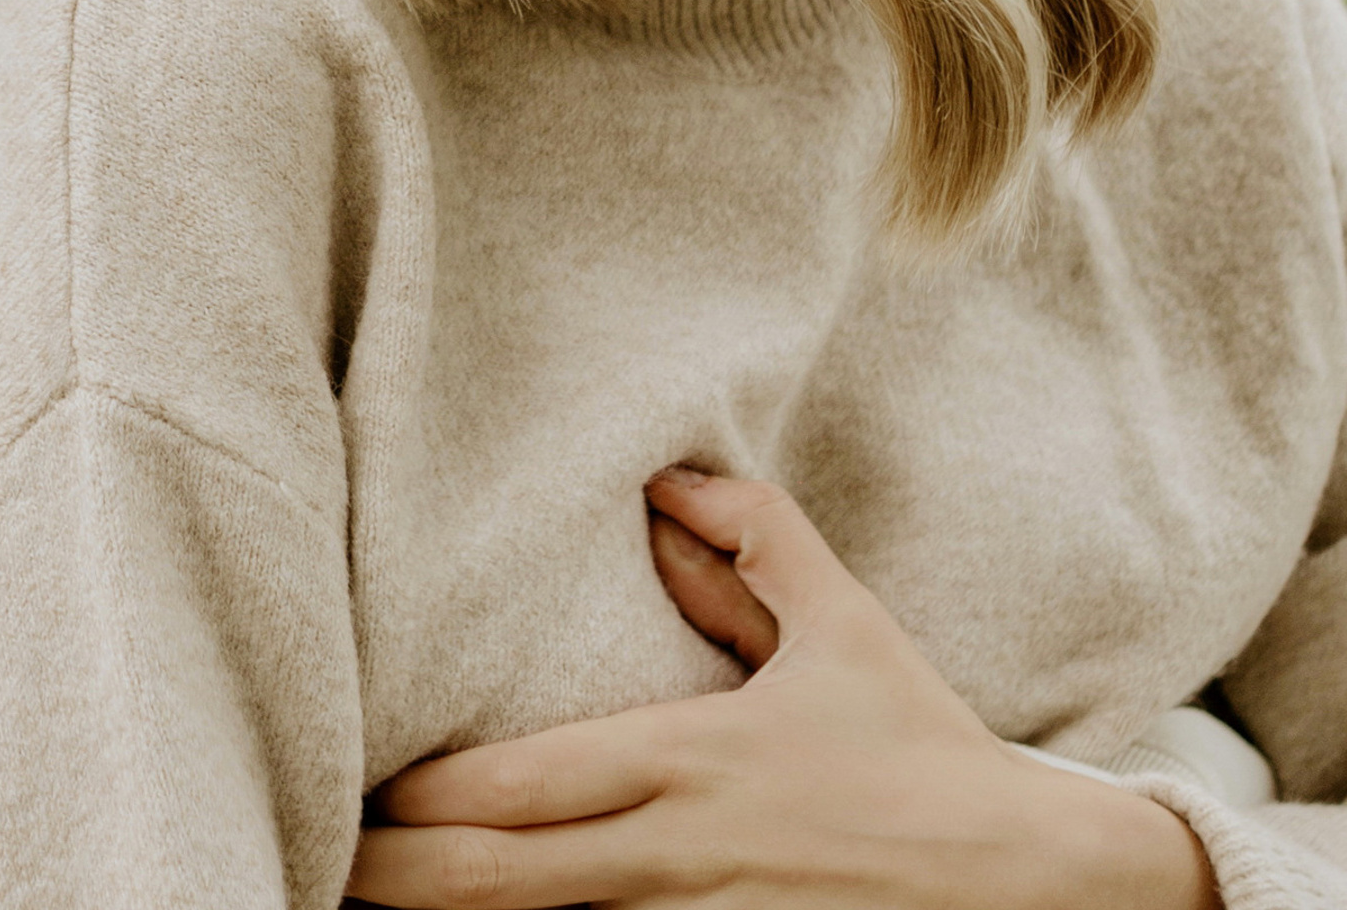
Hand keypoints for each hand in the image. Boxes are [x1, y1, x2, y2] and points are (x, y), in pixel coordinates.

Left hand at [348, 472, 1218, 909]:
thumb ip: (756, 538)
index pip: (519, 784)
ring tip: (362, 892)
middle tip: (317, 857)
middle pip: (497, 880)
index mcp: (688, 758)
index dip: (420, 796)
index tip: (351, 774)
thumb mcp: (844, 622)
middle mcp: (674, 856)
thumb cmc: (923, 746)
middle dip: (393, 877)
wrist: (1029, 885)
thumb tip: (669, 478)